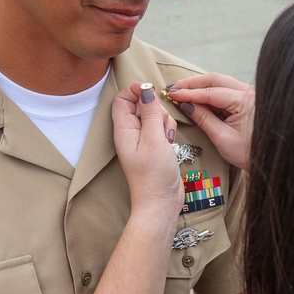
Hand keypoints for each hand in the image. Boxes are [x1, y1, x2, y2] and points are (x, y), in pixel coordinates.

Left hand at [112, 82, 183, 220]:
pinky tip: (170, 144)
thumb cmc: (154, 176)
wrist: (161, 202)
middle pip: (142, 105)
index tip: (151, 91)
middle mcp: (131, 133)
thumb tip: (146, 91)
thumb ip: (150, 113)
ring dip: (164, 122)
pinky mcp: (155, 146)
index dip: (135, 90)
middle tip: (160, 126)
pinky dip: (168, 132)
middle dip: (156, 109)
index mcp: (124, 130)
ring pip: (155, 116)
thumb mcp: (154, 140)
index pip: (122, 99)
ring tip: (166, 139)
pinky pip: (162, 128)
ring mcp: (143, 140)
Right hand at [167, 73, 254, 170]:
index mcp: (245, 101)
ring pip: (220, 82)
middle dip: (192, 83)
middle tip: (174, 88)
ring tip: (181, 91)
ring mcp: (249, 94)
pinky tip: (197, 97)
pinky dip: (209, 92)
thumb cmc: (250, 153)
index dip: (189, 93)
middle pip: (215, 80)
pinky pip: (226, 90)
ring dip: (200, 86)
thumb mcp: (223, 138)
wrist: (271, 160)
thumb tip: (186, 105)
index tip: (173, 94)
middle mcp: (249, 92)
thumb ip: (204, 119)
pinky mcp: (247, 99)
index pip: (211, 92)